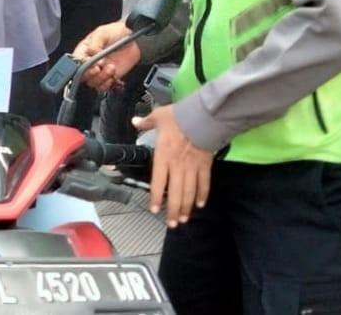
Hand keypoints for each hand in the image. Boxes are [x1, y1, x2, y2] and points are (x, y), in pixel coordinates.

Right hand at [73, 22, 139, 92]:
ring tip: (111, 68)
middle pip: (82, 75)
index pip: (76, 61)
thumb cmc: (116, 33)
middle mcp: (90, 62)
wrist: (134, 41)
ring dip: (102, 78)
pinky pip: (103, 87)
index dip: (80, 64)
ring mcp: (99, 71)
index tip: (90, 62)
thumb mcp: (103, 33)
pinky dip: (107, 84)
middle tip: (99, 67)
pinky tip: (113, 76)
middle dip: (90, 73)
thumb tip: (92, 53)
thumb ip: (95, 43)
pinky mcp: (109, 77)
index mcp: (84, 50)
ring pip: (92, 82)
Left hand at [135, 106, 213, 228]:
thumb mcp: (159, 116)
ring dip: (186, 208)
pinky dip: (203, 195)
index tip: (154, 210)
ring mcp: (192, 168)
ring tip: (184, 219)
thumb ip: (146, 122)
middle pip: (175, 193)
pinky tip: (200, 204)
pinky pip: (204, 184)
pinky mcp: (205, 166)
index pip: (158, 182)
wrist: (203, 116)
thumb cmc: (179, 117)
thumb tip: (135, 122)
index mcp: (164, 156)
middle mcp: (177, 166)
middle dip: (173, 211)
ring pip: (189, 193)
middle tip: (172, 224)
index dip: (156, 198)